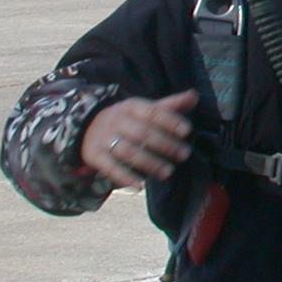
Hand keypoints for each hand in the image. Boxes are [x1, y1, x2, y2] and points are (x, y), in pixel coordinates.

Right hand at [80, 89, 196, 188]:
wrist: (87, 125)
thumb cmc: (128, 119)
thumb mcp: (145, 109)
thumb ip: (170, 105)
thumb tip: (194, 95)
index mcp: (131, 106)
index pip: (152, 111)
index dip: (170, 121)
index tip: (187, 131)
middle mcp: (116, 120)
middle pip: (142, 133)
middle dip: (165, 144)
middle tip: (184, 155)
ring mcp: (104, 138)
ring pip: (128, 151)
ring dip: (149, 163)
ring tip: (168, 172)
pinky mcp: (94, 155)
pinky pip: (110, 167)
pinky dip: (125, 177)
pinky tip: (141, 185)